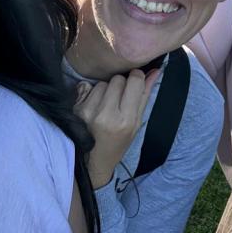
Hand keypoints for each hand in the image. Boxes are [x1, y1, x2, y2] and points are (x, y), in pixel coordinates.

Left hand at [75, 68, 160, 187]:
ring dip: (105, 90)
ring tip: (105, 106)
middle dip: (120, 85)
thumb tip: (155, 71)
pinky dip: (92, 94)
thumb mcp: (136, 123)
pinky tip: (93, 107)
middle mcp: (106, 115)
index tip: (135, 84)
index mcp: (126, 120)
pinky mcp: (76, 109)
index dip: (136, 78)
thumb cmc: (118, 143)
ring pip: (102, 83)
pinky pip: (87, 87)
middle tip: (119, 100)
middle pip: (118, 79)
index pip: (134, 80)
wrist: (92, 161)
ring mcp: (89, 112)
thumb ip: (144, 96)